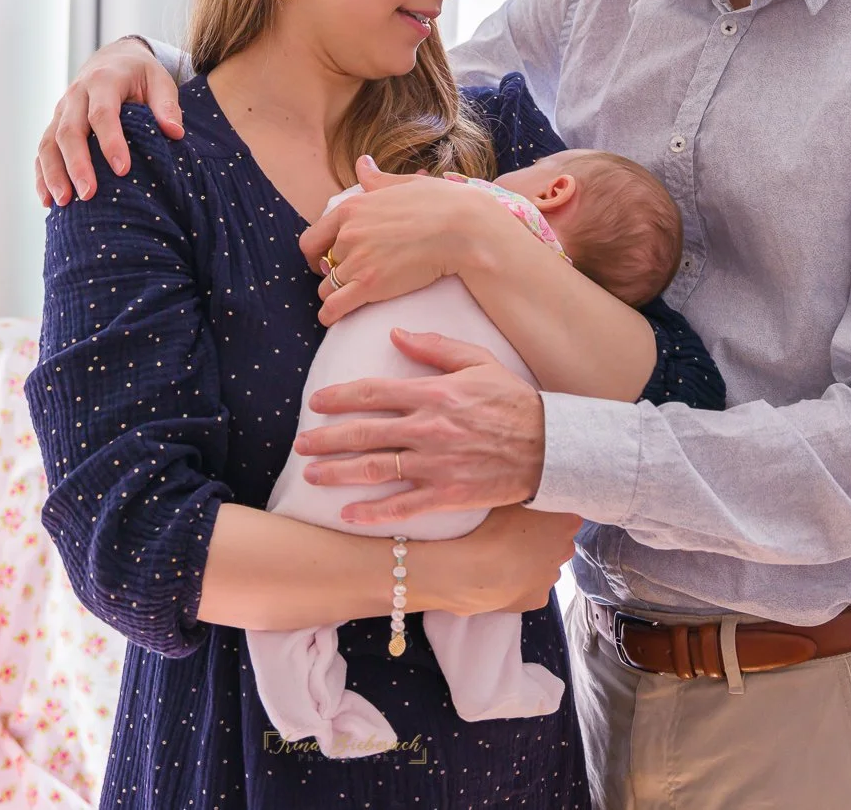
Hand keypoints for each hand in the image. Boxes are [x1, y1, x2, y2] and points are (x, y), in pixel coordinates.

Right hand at [35, 37, 182, 204]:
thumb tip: (174, 132)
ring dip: (54, 174)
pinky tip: (48, 202)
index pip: (102, 113)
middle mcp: (76, 95)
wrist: (112, 60)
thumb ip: (166, 103)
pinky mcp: (54, 125)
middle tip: (89, 194)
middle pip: (70, 131)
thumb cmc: (139, 75)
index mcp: (103, 81)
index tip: (122, 170)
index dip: (111, 142)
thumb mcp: (159, 79)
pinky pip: (42, 151)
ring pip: (49, 143)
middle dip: (77, 165)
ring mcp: (61, 111)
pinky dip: (42, 176)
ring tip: (64, 203)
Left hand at [294, 331, 545, 522]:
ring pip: (374, 470)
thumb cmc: (514, 402)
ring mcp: (435, 465)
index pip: (373, 393)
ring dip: (337, 473)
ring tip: (312, 475)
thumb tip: (396, 334)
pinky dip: (372, 513)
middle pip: (364, 433)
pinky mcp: (447, 495)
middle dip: (326, 439)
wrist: (550, 447)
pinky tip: (347, 515)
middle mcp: (427, 429)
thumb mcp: (479, 362)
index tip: (316, 403)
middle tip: (300, 444)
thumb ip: (435, 348)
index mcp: (433, 394)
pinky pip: (401, 507)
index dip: (339, 398)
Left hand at [298, 159, 504, 323]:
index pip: (313, 237)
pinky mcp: (369, 285)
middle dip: (334, 272)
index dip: (317, 252)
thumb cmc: (441, 203)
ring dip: (335, 293)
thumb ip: (378, 180)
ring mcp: (356, 260)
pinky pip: (334, 307)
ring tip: (348, 298)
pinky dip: (331, 315)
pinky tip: (334, 318)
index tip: (326, 260)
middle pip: (324, 264)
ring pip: (327, 287)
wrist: (462, 228)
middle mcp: (347, 234)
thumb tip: (362, 163)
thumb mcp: (404, 183)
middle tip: (348, 277)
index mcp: (352, 208)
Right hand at [430, 505, 580, 614]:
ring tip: (507, 560)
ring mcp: (552, 578)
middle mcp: (565, 551)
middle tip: (519, 536)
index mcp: (564, 524)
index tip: (534, 515)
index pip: (568, 518)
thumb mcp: (507, 500)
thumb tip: (522, 491)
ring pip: (548, 567)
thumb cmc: (492, 528)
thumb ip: (522, 496)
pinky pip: (535, 589)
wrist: (475, 573)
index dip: (552, 516)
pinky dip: (525, 586)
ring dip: (535, 563)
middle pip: (561, 543)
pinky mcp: (539, 600)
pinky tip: (505, 581)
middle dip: (546, 540)